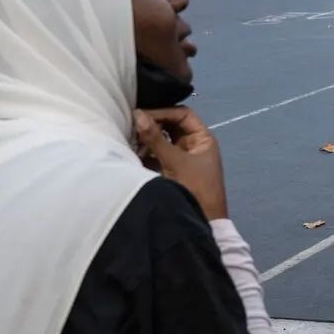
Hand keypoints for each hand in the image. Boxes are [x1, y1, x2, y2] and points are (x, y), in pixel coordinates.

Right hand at [133, 106, 229, 220]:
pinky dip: (144, 154)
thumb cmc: (196, 187)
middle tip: (132, 126)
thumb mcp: (176, 161)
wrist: (202, 221)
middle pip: (169, 126)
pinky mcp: (169, 171)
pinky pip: (155, 156)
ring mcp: (180, 158)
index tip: (142, 114)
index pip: (182, 115)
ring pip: (160, 141)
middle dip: (151, 126)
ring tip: (130, 141)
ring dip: (146, 141)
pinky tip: (132, 153)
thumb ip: (156, 139)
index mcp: (202, 138)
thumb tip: (138, 115)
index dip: (163, 112)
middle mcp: (191, 145)